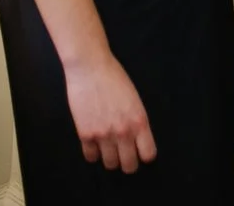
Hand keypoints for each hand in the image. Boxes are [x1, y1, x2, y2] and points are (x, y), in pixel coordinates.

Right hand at [65, 53, 156, 171]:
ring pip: (110, 164)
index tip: (140, 151)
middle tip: (123, 154)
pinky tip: (94, 143)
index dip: (144, 155)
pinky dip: (93, 153)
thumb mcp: (134, 98)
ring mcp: (104, 135)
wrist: (90, 67)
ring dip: (110, 158)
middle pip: (129, 166)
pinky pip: (91, 157)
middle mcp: (123, 131)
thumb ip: (136, 120)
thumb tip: (136, 138)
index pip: (148, 154)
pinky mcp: (85, 135)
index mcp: (139, 121)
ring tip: (108, 147)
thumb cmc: (114, 76)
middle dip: (127, 162)